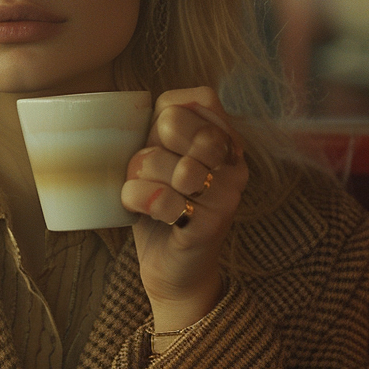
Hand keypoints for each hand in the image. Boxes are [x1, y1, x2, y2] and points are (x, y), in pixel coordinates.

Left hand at [121, 87, 247, 336]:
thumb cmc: (161, 207)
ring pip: (167, 162)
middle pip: (174, 125)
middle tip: (147, 176)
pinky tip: (144, 213)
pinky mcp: (212, 224)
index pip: (198, 99)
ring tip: (145, 196)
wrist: (173, 270)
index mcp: (225, 141)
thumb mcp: (161, 157)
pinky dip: (138, 202)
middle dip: (147, 150)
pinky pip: (162, 199)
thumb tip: (134, 106)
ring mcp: (227, 194)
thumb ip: (161, 125)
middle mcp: (234, 164)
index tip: (162, 149)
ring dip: (139, 179)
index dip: (164, 121)